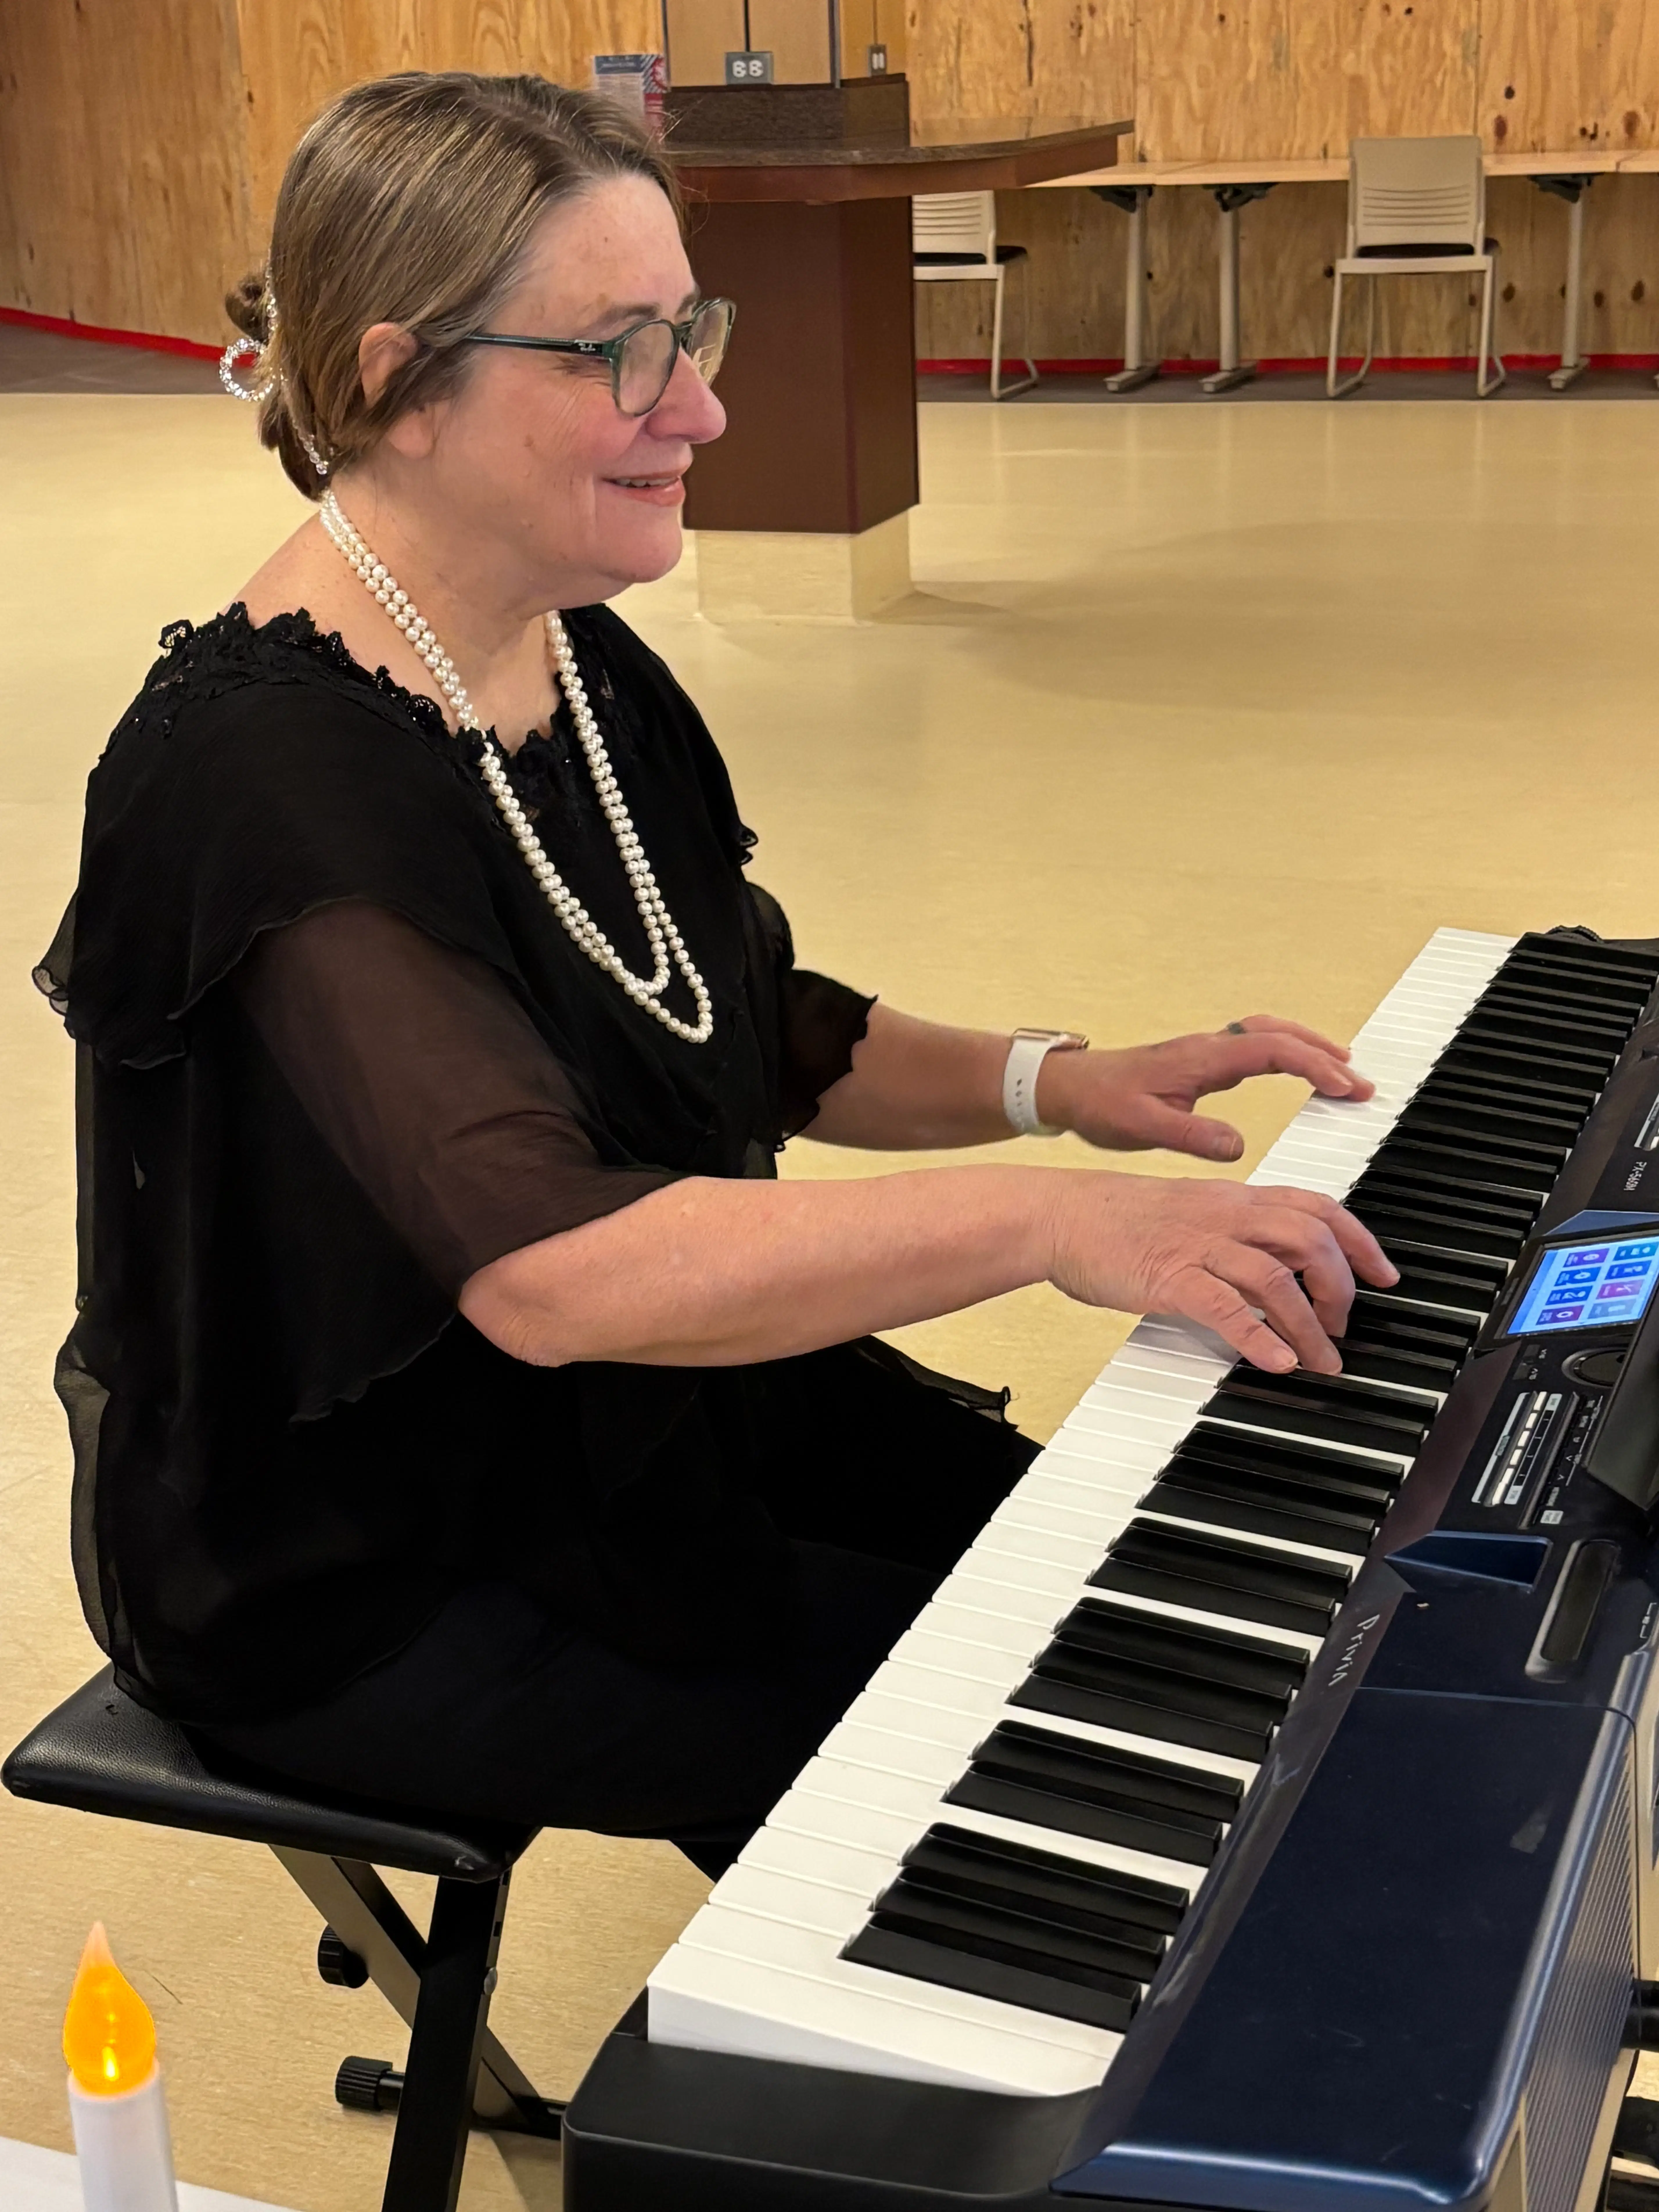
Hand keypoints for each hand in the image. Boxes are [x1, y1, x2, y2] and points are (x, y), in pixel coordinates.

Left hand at [1037, 1016, 1374, 1162]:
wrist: (1069, 1088)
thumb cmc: (1101, 1104)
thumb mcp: (1142, 1127)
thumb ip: (1190, 1135)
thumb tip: (1237, 1145)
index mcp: (1201, 1059)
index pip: (1271, 1051)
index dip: (1313, 1066)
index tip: (1345, 1087)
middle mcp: (1208, 1047)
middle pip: (1279, 1035)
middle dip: (1324, 1054)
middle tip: (1360, 1083)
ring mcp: (1205, 1050)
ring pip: (1268, 1034)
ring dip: (1308, 1047)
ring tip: (1344, 1071)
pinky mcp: (1201, 1059)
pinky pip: (1254, 1044)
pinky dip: (1285, 1051)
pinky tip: (1298, 1068)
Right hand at [1043, 1171, 1397, 1372]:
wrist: (1058, 1214)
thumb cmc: (1116, 1218)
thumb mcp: (1189, 1211)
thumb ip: (1235, 1231)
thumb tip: (1276, 1266)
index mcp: (1232, 1197)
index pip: (1315, 1206)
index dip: (1359, 1240)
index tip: (1383, 1274)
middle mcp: (1223, 1215)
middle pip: (1309, 1238)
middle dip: (1340, 1285)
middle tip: (1343, 1324)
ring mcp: (1196, 1245)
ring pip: (1275, 1275)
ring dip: (1309, 1323)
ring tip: (1321, 1359)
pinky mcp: (1167, 1276)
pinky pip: (1224, 1305)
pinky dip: (1257, 1335)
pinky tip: (1276, 1360)